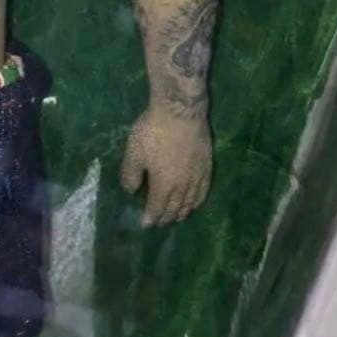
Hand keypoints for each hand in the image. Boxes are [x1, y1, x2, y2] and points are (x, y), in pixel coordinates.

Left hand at [120, 107, 211, 225]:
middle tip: (160, 223)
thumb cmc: (154, 131)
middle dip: (166, 217)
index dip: (151, 218)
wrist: (180, 111)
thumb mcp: (134, 152)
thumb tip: (130, 192)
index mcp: (163, 185)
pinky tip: (196, 203)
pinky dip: (198, 201)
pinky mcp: (207, 165)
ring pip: (190, 202)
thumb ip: (130, 175)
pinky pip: (204, 190)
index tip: (146, 225)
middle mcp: (182, 186)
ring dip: (182, 212)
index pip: (157, 208)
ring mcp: (197, 176)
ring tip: (177, 218)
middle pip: (175, 207)